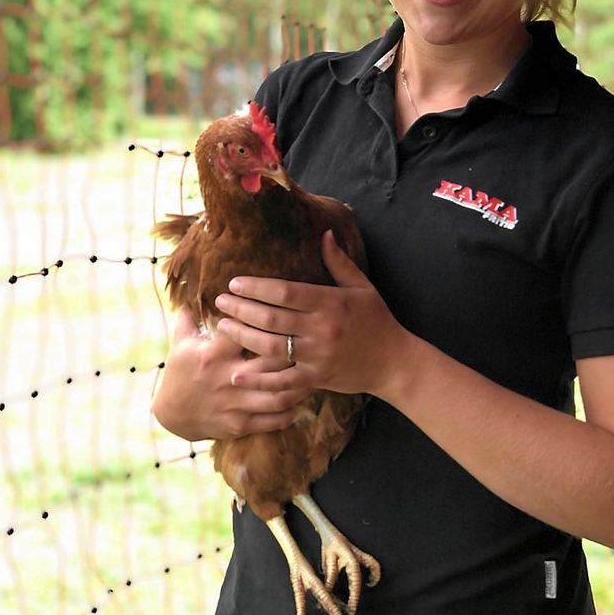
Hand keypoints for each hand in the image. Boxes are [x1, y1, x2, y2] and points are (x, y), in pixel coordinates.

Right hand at [152, 306, 311, 440]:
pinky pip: (272, 420)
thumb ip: (190, 315)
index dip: (265, 319)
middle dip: (294, 350)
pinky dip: (290, 411)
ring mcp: (235, 404)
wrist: (171, 415)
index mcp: (214, 354)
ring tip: (312, 371)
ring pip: (278, 395)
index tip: (284, 311)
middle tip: (311, 341)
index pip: (244, 331)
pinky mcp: (240, 424)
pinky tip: (300, 397)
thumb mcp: (181, 342)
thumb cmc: (181, 371)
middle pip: (271, 362)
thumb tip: (194, 287)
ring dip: (299, 384)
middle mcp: (227, 378)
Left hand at [214, 230, 410, 398]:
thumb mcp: (362, 287)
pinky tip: (237, 374)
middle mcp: (321, 329)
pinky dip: (259, 379)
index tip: (234, 282)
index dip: (256, 287)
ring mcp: (317, 356)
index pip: (285, 292)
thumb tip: (324, 234)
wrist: (394, 362)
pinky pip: (283, 380)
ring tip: (222, 327)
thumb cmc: (377, 320)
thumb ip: (339, 263)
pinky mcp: (316, 378)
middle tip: (220, 302)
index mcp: (329, 302)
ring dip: (242, 336)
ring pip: (271, 346)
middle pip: (271, 318)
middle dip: (240, 309)